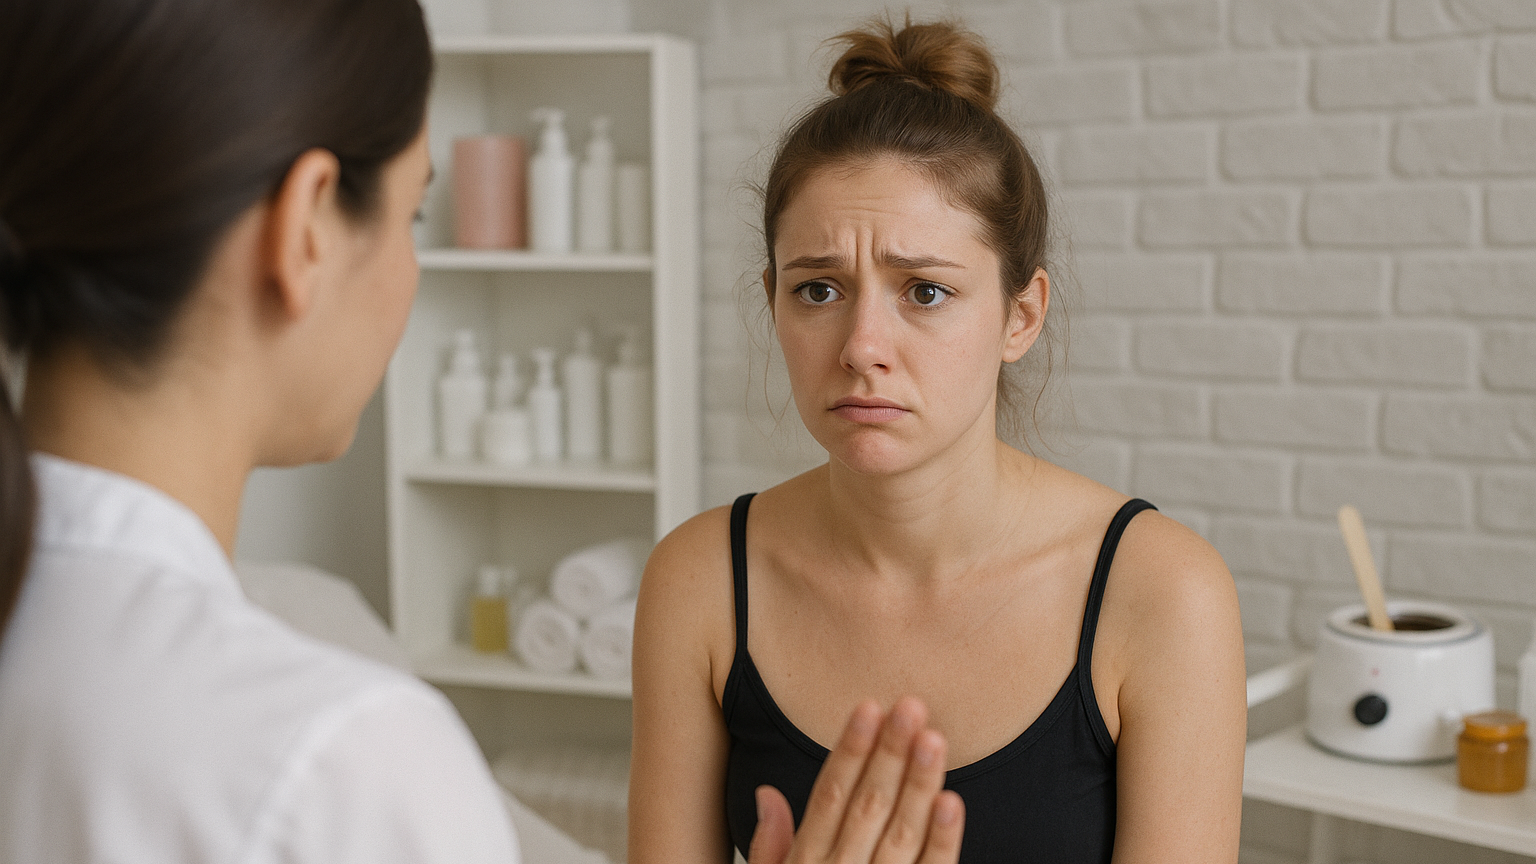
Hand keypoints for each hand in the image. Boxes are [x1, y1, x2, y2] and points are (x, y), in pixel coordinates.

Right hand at [747, 697, 964, 863]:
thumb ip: (769, 850)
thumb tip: (768, 795)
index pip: (828, 797)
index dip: (849, 750)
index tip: (868, 706)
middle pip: (866, 807)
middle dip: (889, 754)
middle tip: (912, 705)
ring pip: (899, 836)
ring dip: (918, 786)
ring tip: (935, 738)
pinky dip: (941, 843)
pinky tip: (952, 803)